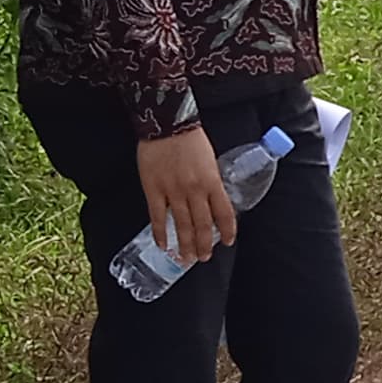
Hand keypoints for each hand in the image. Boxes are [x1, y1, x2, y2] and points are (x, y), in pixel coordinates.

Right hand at [136, 124, 236, 264]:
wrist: (167, 123)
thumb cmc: (191, 138)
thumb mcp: (210, 160)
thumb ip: (210, 181)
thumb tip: (211, 200)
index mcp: (212, 181)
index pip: (224, 213)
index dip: (227, 230)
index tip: (227, 242)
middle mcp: (195, 190)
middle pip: (202, 225)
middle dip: (204, 245)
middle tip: (204, 258)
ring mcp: (173, 191)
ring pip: (182, 225)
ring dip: (185, 244)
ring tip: (187, 258)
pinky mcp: (154, 190)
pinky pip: (158, 217)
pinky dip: (161, 233)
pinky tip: (163, 245)